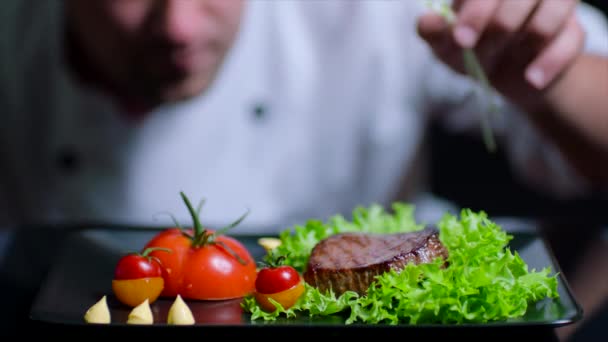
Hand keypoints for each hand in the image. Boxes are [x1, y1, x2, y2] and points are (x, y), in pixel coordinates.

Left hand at [418, 0, 584, 95]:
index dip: (477, 9)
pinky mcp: (573, 33)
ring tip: (499, 65)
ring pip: (555, 7)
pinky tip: (531, 79)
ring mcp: (554, 5)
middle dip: (497, 24)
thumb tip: (426, 22)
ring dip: (526, 40)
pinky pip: (570, 40)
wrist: (507, 78)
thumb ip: (435, 33)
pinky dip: (550, 62)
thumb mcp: (447, 46)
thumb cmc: (474, 50)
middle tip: (471, 47)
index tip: (461, 37)